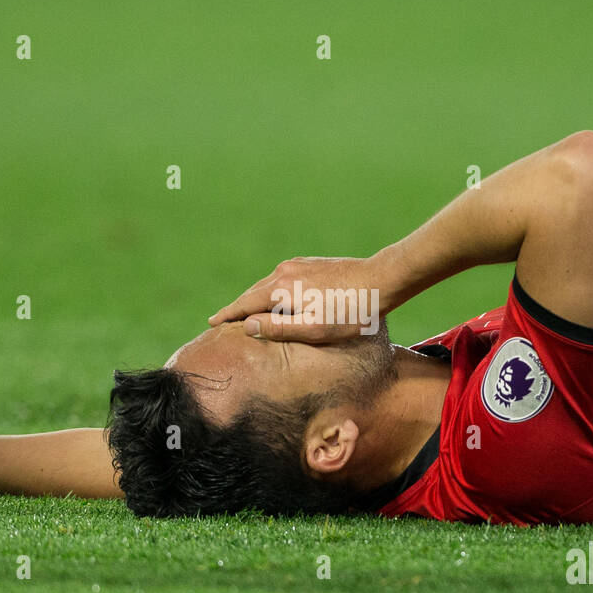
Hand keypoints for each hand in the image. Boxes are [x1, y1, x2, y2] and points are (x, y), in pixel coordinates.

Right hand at [206, 256, 394, 342]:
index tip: (212, 322)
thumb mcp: (314, 329)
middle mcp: (284, 271)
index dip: (228, 315)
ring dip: (256, 298)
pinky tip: (275, 298)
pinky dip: (272, 290)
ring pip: (268, 284)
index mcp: (281, 288)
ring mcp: (298, 264)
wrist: (381, 280)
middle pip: (253, 292)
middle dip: (238, 306)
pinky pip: (283, 279)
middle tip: (223, 320)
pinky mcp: (311, 264)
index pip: (245, 304)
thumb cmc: (351, 312)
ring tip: (246, 312)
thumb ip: (279, 328)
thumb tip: (248, 326)